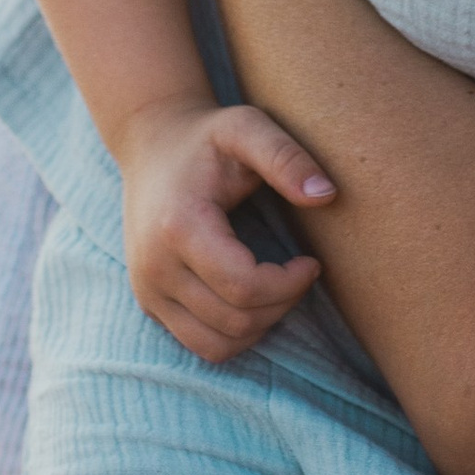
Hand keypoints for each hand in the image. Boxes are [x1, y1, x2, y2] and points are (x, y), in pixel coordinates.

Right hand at [113, 91, 333, 364]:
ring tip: (277, 287)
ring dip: (260, 324)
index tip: (311, 262)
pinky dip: (234, 334)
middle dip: (281, 304)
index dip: (289, 285)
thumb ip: (286, 158)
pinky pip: (200, 345)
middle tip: (300, 273)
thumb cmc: (207, 137)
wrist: (152, 144)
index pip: (244, 288)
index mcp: (179, 226)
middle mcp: (154, 267)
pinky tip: (252, 298)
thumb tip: (327, 195)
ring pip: (217, 345)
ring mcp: (147, 290)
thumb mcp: (248, 129)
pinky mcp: (149, 303)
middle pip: (235, 321)